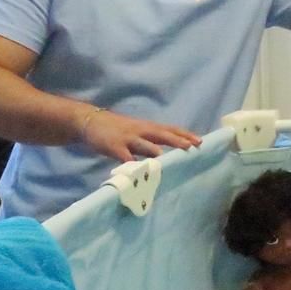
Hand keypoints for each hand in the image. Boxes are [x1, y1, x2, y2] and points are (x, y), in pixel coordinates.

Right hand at [78, 107, 200, 162]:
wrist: (90, 120)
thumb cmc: (118, 130)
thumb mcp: (137, 134)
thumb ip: (150, 144)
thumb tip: (166, 156)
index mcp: (147, 127)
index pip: (170, 129)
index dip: (184, 134)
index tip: (200, 141)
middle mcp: (140, 130)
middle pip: (161, 134)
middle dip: (176, 140)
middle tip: (190, 146)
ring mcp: (127, 138)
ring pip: (142, 143)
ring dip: (152, 149)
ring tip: (163, 156)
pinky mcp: (113, 146)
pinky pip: (122, 155)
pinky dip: (129, 162)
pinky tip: (135, 169)